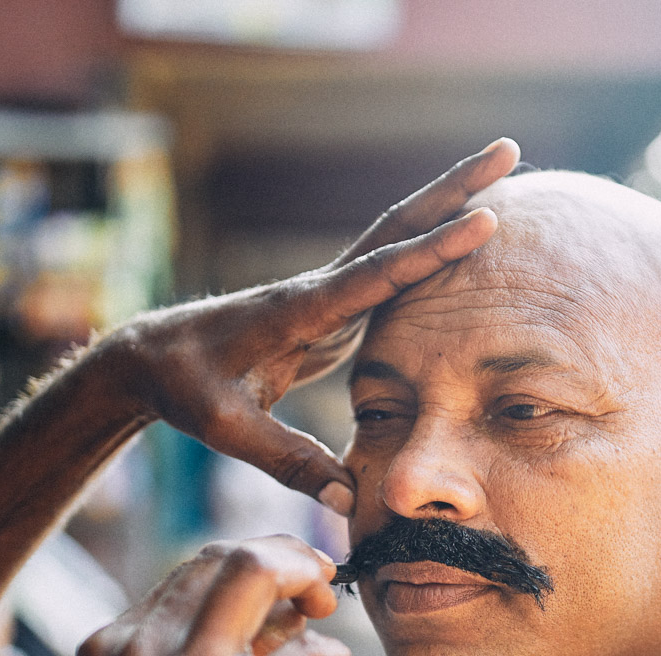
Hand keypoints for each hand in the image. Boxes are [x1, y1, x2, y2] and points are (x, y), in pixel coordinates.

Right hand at [76, 536, 352, 655]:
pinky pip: (304, 652)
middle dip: (287, 557)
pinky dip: (329, 655)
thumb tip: (284, 595)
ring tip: (328, 614)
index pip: (192, 569)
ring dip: (309, 582)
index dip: (253, 565)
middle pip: (227, 557)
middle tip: (321, 585)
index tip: (289, 585)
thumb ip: (213, 649)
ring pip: (259, 573)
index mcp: (110, 649)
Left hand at [92, 138, 519, 515]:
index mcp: (299, 310)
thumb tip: (349, 500)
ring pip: (396, 240)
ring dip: (447, 206)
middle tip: (507, 150)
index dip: (431, 251)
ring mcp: (328, 294)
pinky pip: (391, 270)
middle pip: (396, 228)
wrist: (152, 358)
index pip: (377, 274)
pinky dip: (430, 247)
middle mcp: (320, 288)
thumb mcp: (227, 430)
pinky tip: (463, 237)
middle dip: (453, 189)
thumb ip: (289, 462)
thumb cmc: (185, 389)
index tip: (483, 220)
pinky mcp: (333, 308)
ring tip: (502, 173)